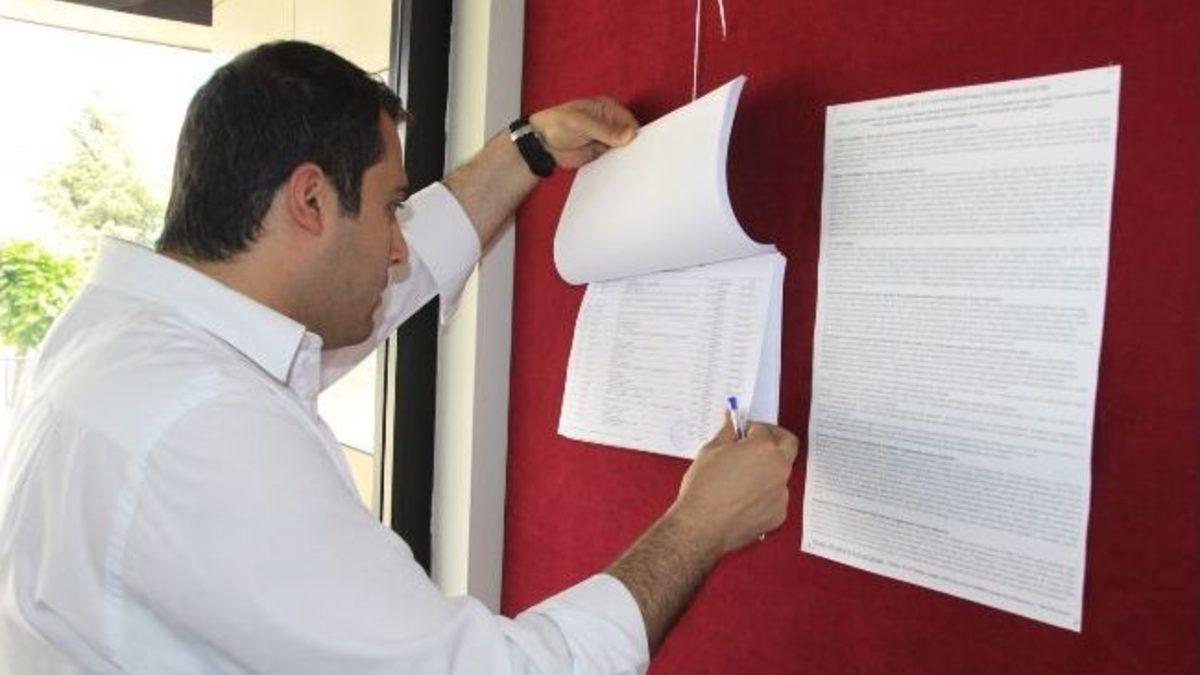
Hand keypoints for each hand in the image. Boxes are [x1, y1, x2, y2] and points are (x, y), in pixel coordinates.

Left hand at [529, 96, 638, 168]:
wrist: (542, 143)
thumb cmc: (557, 123)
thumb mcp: (581, 123)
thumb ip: (605, 130)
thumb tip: (630, 135)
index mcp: (608, 109)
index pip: (630, 121)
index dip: (635, 135)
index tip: (637, 148)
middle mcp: (610, 123)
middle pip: (629, 137)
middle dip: (631, 148)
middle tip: (632, 160)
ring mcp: (606, 140)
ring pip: (622, 150)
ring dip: (623, 158)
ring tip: (624, 166)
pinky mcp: (600, 154)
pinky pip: (613, 161)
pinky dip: (615, 166)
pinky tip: (617, 171)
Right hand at [669, 418, 798, 554]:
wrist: (701, 526)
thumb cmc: (704, 492)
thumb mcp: (710, 451)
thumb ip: (727, 433)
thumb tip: (731, 424)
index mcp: (763, 449)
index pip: (763, 429)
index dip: (750, 428)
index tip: (743, 432)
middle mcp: (778, 469)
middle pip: (788, 444)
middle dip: (773, 439)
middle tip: (756, 442)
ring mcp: (781, 493)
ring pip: (780, 474)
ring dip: (766, 470)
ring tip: (741, 478)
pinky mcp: (778, 514)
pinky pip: (775, 498)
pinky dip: (763, 495)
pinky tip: (742, 498)